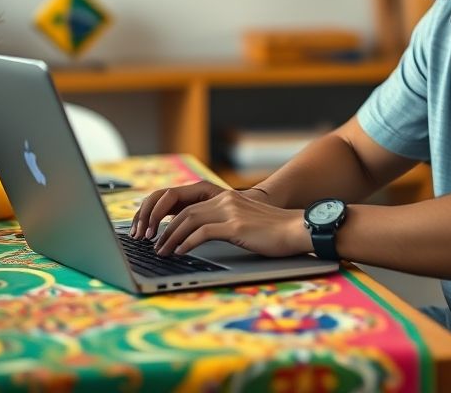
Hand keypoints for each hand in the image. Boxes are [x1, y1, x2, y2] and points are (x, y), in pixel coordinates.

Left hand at [130, 181, 309, 257]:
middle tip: (153, 245)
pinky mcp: (236, 226)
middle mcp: (226, 200)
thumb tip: (204, 236)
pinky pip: (202, 233)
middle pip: (184, 211)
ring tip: (161, 251)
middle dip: (163, 228)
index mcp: (227, 197)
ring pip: (189, 220)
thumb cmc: (275, 231)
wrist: (298, 228)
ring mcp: (231, 211)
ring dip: (170, 237)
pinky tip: (179, 252)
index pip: (189, 204)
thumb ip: (226, 222)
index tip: (157, 231)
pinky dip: (186, 243)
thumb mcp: (246, 222)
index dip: (170, 217)